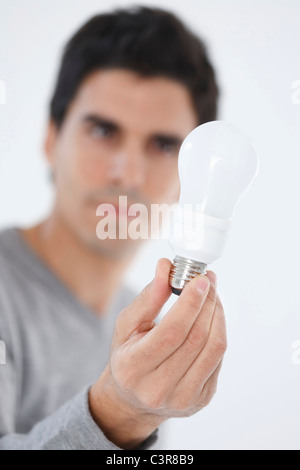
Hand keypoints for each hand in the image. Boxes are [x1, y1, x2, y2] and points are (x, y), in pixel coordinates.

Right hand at [89, 258, 226, 448]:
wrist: (133, 399)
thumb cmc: (128, 355)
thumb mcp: (127, 325)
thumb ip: (147, 297)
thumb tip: (166, 267)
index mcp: (133, 368)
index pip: (171, 332)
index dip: (190, 303)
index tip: (200, 279)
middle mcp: (158, 389)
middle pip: (196, 338)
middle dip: (207, 302)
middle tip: (208, 280)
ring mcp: (183, 398)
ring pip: (213, 348)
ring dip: (217, 314)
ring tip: (211, 295)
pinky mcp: (202, 399)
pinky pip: (218, 358)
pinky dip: (219, 331)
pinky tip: (211, 317)